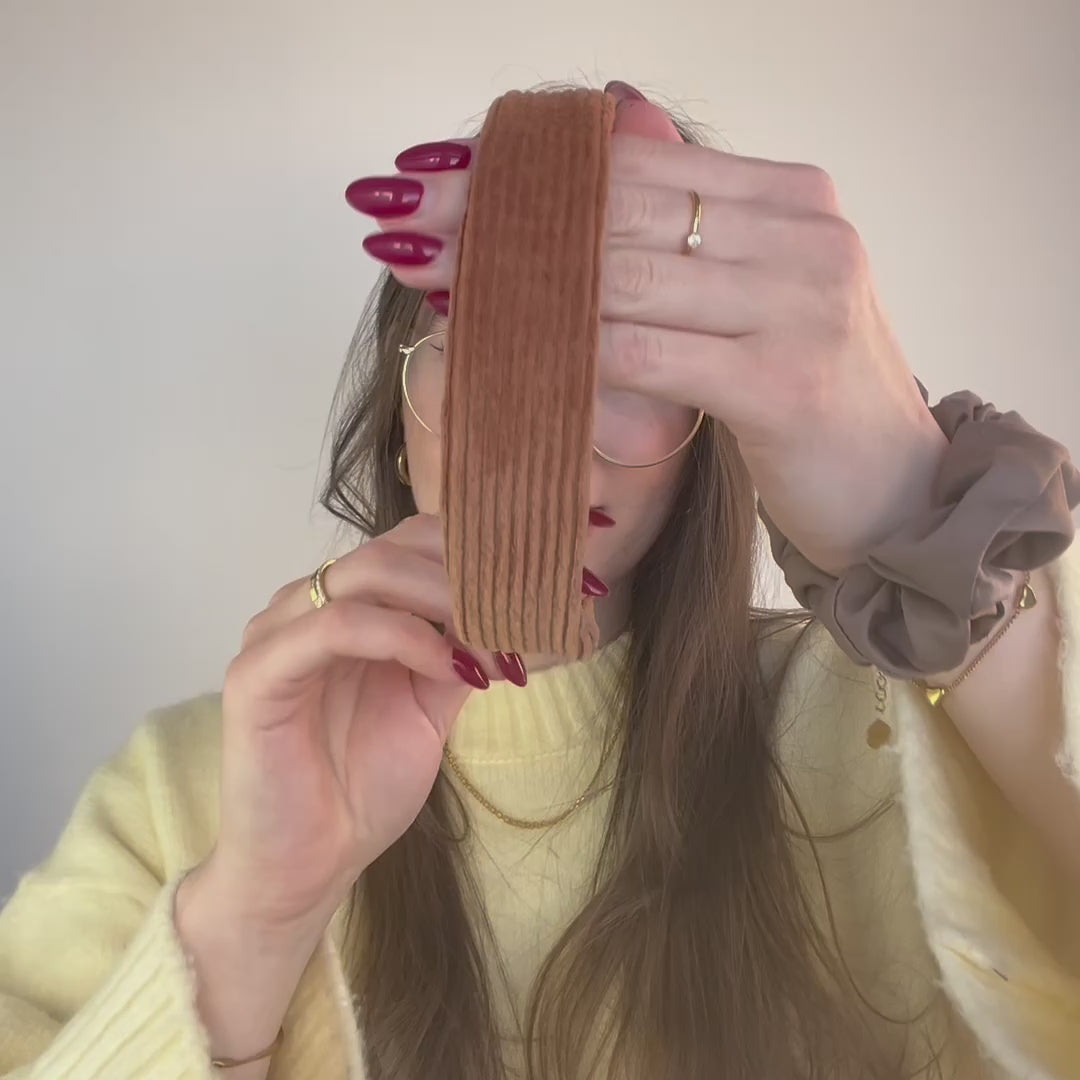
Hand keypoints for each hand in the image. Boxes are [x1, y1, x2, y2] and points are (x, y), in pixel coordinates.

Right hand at [200, 513, 494, 939]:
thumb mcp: (432, 705)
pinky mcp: (256, 674)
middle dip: (468, 577)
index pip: (409, 541)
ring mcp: (275, 633)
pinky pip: (336, 628)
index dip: (474, 553)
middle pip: (393, 548)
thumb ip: (463, 652)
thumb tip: (524, 612)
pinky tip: (447, 668)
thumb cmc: (361, 784)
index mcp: (346, 605)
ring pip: (365, 574)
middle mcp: (307, 604)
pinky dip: (402, 637)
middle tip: (525, 614)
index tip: (538, 585)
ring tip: (493, 644)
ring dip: (443, 601)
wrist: (308, 864)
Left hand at [349, 85, 948, 576]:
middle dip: (497, 217)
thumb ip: (685, 236)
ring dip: (515, 287)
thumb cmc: (814, 403)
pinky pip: (643, 357)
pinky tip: (503, 364)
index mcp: (792, 199)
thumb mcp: (757, 300)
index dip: (528, 169)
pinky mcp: (784, 381)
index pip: (636, 159)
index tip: (435, 179)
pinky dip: (566, 361)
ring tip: (432, 287)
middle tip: (403, 226)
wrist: (902, 498)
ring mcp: (800, 302)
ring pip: (622, 278)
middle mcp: (802, 233)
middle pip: (615, 206)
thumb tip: (599, 146)